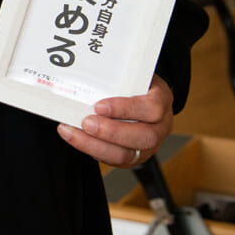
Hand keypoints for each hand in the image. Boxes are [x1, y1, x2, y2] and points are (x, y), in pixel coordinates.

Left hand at [56, 75, 173, 167]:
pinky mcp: (133, 157)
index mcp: (161, 102)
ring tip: (73, 133)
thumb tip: (89, 74)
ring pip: (127, 154)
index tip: (100, 106)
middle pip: (144, 137)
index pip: (151, 108)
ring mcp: (148, 146)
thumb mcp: (133, 75)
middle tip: (86, 122)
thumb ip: (117, 77)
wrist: (145, 97)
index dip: (125, 109)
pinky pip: (114, 160)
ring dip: (96, 145)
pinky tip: (76, 138)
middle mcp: (159, 127)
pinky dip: (92, 149)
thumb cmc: (136, 85)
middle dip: (111, 132)